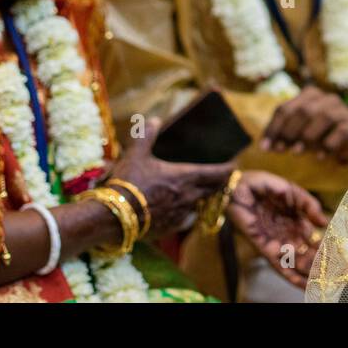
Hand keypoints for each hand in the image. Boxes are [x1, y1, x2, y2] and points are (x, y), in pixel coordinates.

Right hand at [107, 118, 232, 236]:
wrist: (113, 217)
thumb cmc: (127, 183)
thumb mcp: (136, 154)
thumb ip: (147, 136)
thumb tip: (154, 120)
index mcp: (186, 176)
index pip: (218, 173)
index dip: (228, 169)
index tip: (234, 165)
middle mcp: (189, 196)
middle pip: (213, 189)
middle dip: (219, 183)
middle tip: (220, 177)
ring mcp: (181, 214)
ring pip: (199, 204)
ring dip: (202, 197)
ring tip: (199, 191)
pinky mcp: (171, 228)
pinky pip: (185, 218)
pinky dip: (186, 212)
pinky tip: (178, 208)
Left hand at [226, 170, 328, 289]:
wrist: (239, 186)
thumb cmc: (264, 184)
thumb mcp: (292, 191)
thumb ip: (310, 205)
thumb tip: (325, 221)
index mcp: (296, 221)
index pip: (315, 239)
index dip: (327, 247)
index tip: (342, 256)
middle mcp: (288, 234)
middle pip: (308, 254)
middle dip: (321, 264)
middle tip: (339, 275)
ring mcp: (277, 242)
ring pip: (297, 263)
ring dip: (310, 273)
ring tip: (326, 283)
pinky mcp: (264, 248)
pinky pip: (280, 266)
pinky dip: (292, 276)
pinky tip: (304, 285)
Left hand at [261, 84, 347, 162]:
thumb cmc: (328, 132)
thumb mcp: (305, 130)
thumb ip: (287, 132)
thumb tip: (265, 145)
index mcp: (309, 96)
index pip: (285, 108)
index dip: (273, 128)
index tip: (265, 147)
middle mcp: (325, 99)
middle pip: (302, 111)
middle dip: (287, 132)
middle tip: (280, 150)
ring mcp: (342, 110)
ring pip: (321, 117)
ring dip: (306, 136)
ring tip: (296, 153)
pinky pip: (340, 132)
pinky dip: (328, 144)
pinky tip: (319, 157)